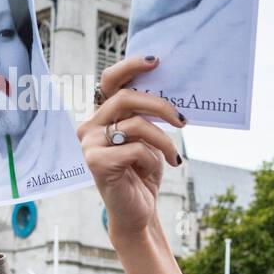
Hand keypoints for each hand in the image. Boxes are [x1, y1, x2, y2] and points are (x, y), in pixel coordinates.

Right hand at [79, 56, 183, 240]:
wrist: (136, 212)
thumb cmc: (142, 174)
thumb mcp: (148, 140)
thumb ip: (147, 117)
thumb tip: (169, 93)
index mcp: (102, 116)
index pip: (111, 81)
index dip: (131, 66)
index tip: (156, 60)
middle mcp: (90, 125)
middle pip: (127, 97)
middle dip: (160, 105)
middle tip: (183, 120)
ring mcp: (89, 143)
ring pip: (137, 125)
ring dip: (164, 141)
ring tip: (174, 157)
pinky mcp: (96, 161)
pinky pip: (136, 149)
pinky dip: (153, 159)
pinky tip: (155, 171)